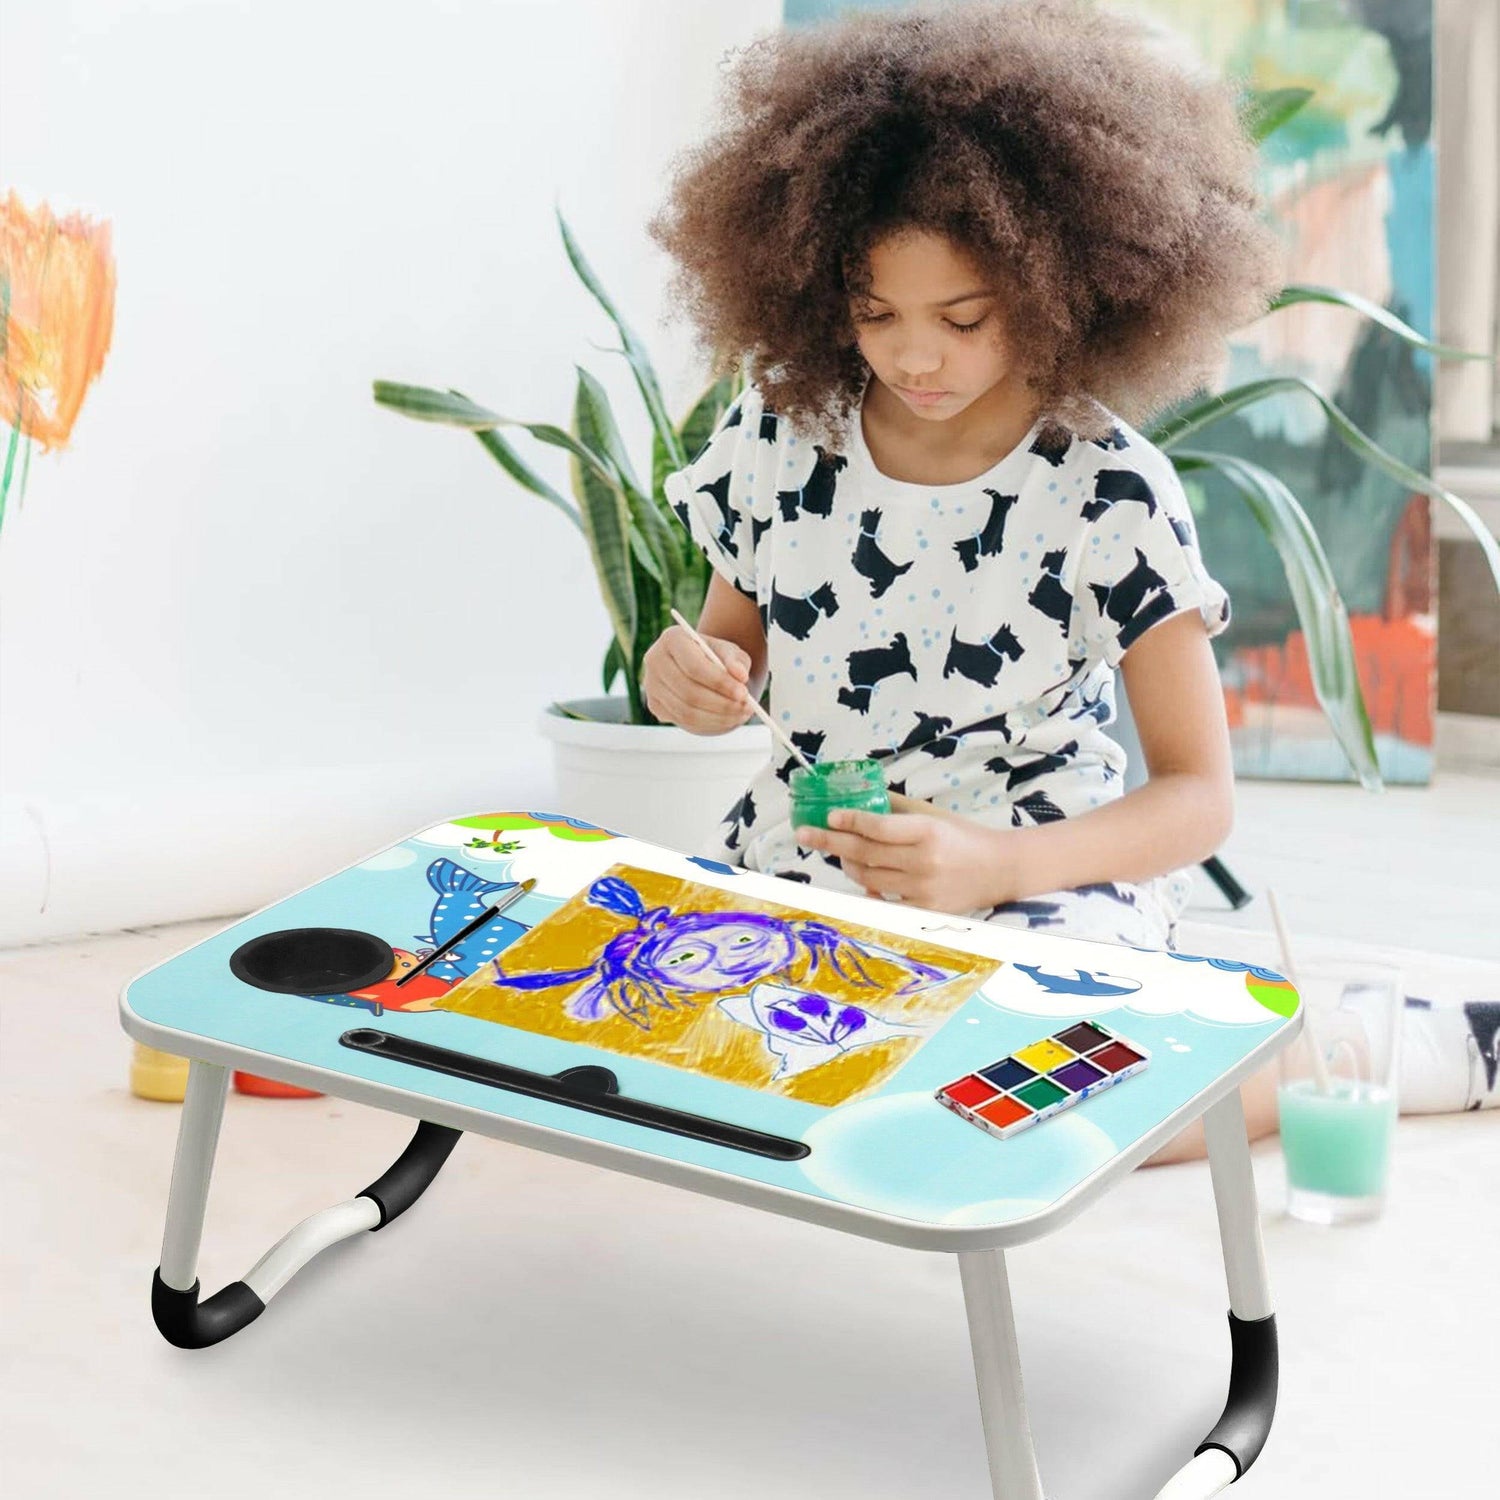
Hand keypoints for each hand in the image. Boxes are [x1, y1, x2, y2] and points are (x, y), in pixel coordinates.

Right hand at [641, 624, 753, 733]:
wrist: (701, 668)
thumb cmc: (716, 657)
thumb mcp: (730, 652)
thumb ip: (736, 661)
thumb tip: (740, 675)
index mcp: (672, 639)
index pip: (694, 667)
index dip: (720, 683)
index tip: (743, 693)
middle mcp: (655, 661)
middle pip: (688, 692)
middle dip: (721, 704)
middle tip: (746, 708)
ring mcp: (651, 685)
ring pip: (686, 711)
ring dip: (718, 716)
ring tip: (741, 713)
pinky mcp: (655, 705)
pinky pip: (684, 722)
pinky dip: (710, 723)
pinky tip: (727, 718)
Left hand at [795, 807, 1023, 913]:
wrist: (1000, 869)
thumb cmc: (964, 837)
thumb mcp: (934, 815)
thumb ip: (897, 808)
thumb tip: (860, 798)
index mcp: (927, 831)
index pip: (877, 827)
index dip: (849, 821)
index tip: (829, 817)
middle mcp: (924, 861)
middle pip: (865, 853)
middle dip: (830, 842)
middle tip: (805, 833)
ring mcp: (923, 889)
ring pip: (868, 878)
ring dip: (848, 864)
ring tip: (841, 854)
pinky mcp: (924, 911)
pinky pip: (883, 902)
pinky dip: (869, 891)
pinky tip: (861, 879)